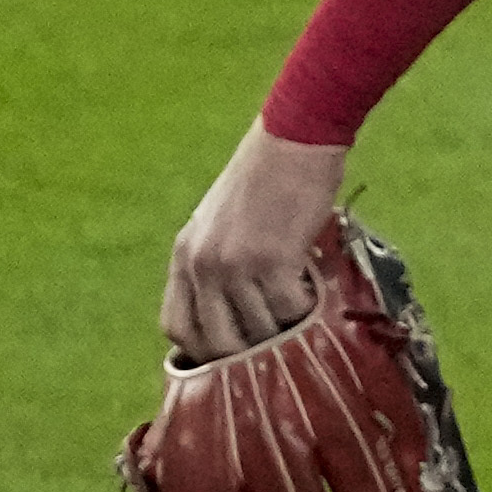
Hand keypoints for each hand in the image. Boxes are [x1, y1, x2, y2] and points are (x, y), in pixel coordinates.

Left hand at [162, 119, 348, 359]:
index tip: (231, 350)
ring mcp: (236, 265)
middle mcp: (203, 265)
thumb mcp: (219, 220)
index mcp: (184, 254)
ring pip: (257, 330)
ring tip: (301, 317)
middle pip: (216, 341)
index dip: (202, 349)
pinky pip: (288, 310)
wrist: (294, 137)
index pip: (176, 326)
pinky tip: (315, 294)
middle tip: (274, 346)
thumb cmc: (265, 174)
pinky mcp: (274, 260)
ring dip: (282, 331)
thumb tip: (233, 311)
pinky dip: (305, 311)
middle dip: (247, 354)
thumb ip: (216, 261)